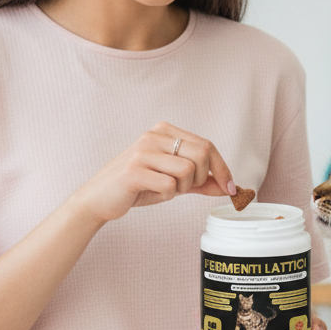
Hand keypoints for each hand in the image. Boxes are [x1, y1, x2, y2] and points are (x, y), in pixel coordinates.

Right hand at [69, 122, 236, 225]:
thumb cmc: (137, 187)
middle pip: (202, 155)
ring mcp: (143, 151)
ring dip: (182, 188)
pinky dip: (166, 195)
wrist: (99, 199)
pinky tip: (151, 192)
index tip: (231, 188)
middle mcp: (154, 135)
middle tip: (183, 188)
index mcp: (164, 131)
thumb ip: (201, 182)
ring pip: (187, 171)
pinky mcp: (134, 170)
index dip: (223, 168)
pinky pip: (169, 186)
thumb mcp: (174, 181)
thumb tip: (230, 187)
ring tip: (164, 189)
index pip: (207, 145)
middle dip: (200, 179)